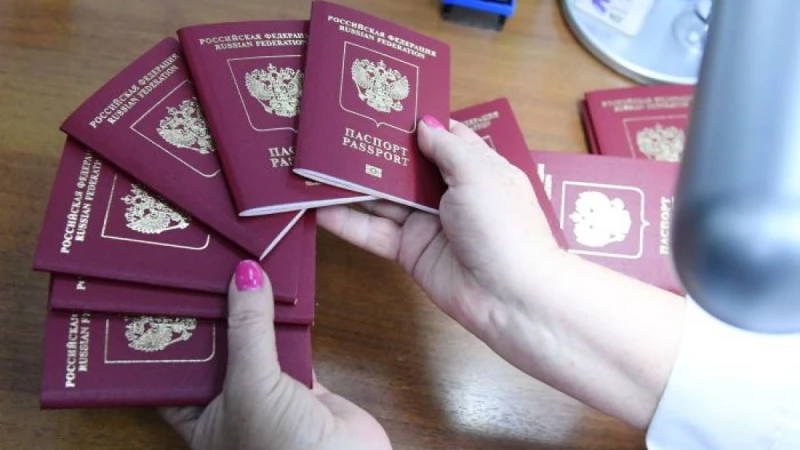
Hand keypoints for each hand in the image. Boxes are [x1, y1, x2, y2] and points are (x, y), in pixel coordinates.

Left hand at [160, 260, 391, 449]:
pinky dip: (291, 325)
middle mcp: (232, 408)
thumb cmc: (279, 447)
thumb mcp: (249, 385)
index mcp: (202, 421)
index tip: (167, 293)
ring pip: (257, 348)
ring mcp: (271, 398)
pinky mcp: (307, 389)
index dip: (169, 337)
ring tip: (240, 270)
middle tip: (206, 269)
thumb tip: (244, 273)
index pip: (173, 374)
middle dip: (216, 317)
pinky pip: (293, 349)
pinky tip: (283, 293)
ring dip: (254, 317)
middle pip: (218, 354)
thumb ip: (247, 329)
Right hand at [318, 116, 684, 428]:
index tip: (383, 103)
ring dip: (353, 184)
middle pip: (407, 167)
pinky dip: (348, 222)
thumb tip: (423, 124)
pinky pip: (375, 232)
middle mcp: (450, 193)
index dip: (417, 123)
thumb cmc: (502, 226)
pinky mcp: (409, 251)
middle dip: (377, 151)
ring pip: (384, 198)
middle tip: (336, 130)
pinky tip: (319, 208)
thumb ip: (447, 148)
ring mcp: (428, 223)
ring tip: (315, 164)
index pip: (444, 139)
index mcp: (477, 169)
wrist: (510, 297)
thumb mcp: (479, 175)